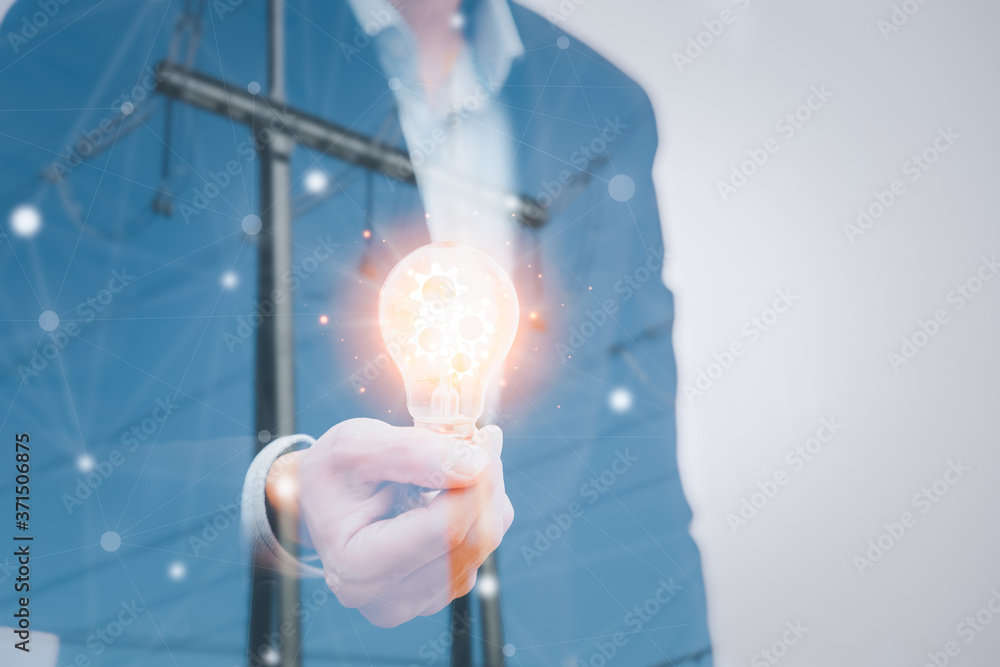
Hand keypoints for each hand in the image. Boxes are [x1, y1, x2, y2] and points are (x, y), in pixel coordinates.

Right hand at [270, 418, 512, 627]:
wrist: (318, 500)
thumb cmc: (332, 472)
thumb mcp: (357, 445)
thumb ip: (413, 454)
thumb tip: (476, 466)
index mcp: (357, 567)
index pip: (445, 530)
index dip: (476, 482)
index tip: (486, 438)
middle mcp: (386, 600)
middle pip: (472, 541)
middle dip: (487, 485)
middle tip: (485, 440)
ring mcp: (414, 603)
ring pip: (482, 545)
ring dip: (487, 495)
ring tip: (462, 458)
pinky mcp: (436, 593)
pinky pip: (479, 550)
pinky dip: (480, 512)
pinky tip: (459, 485)